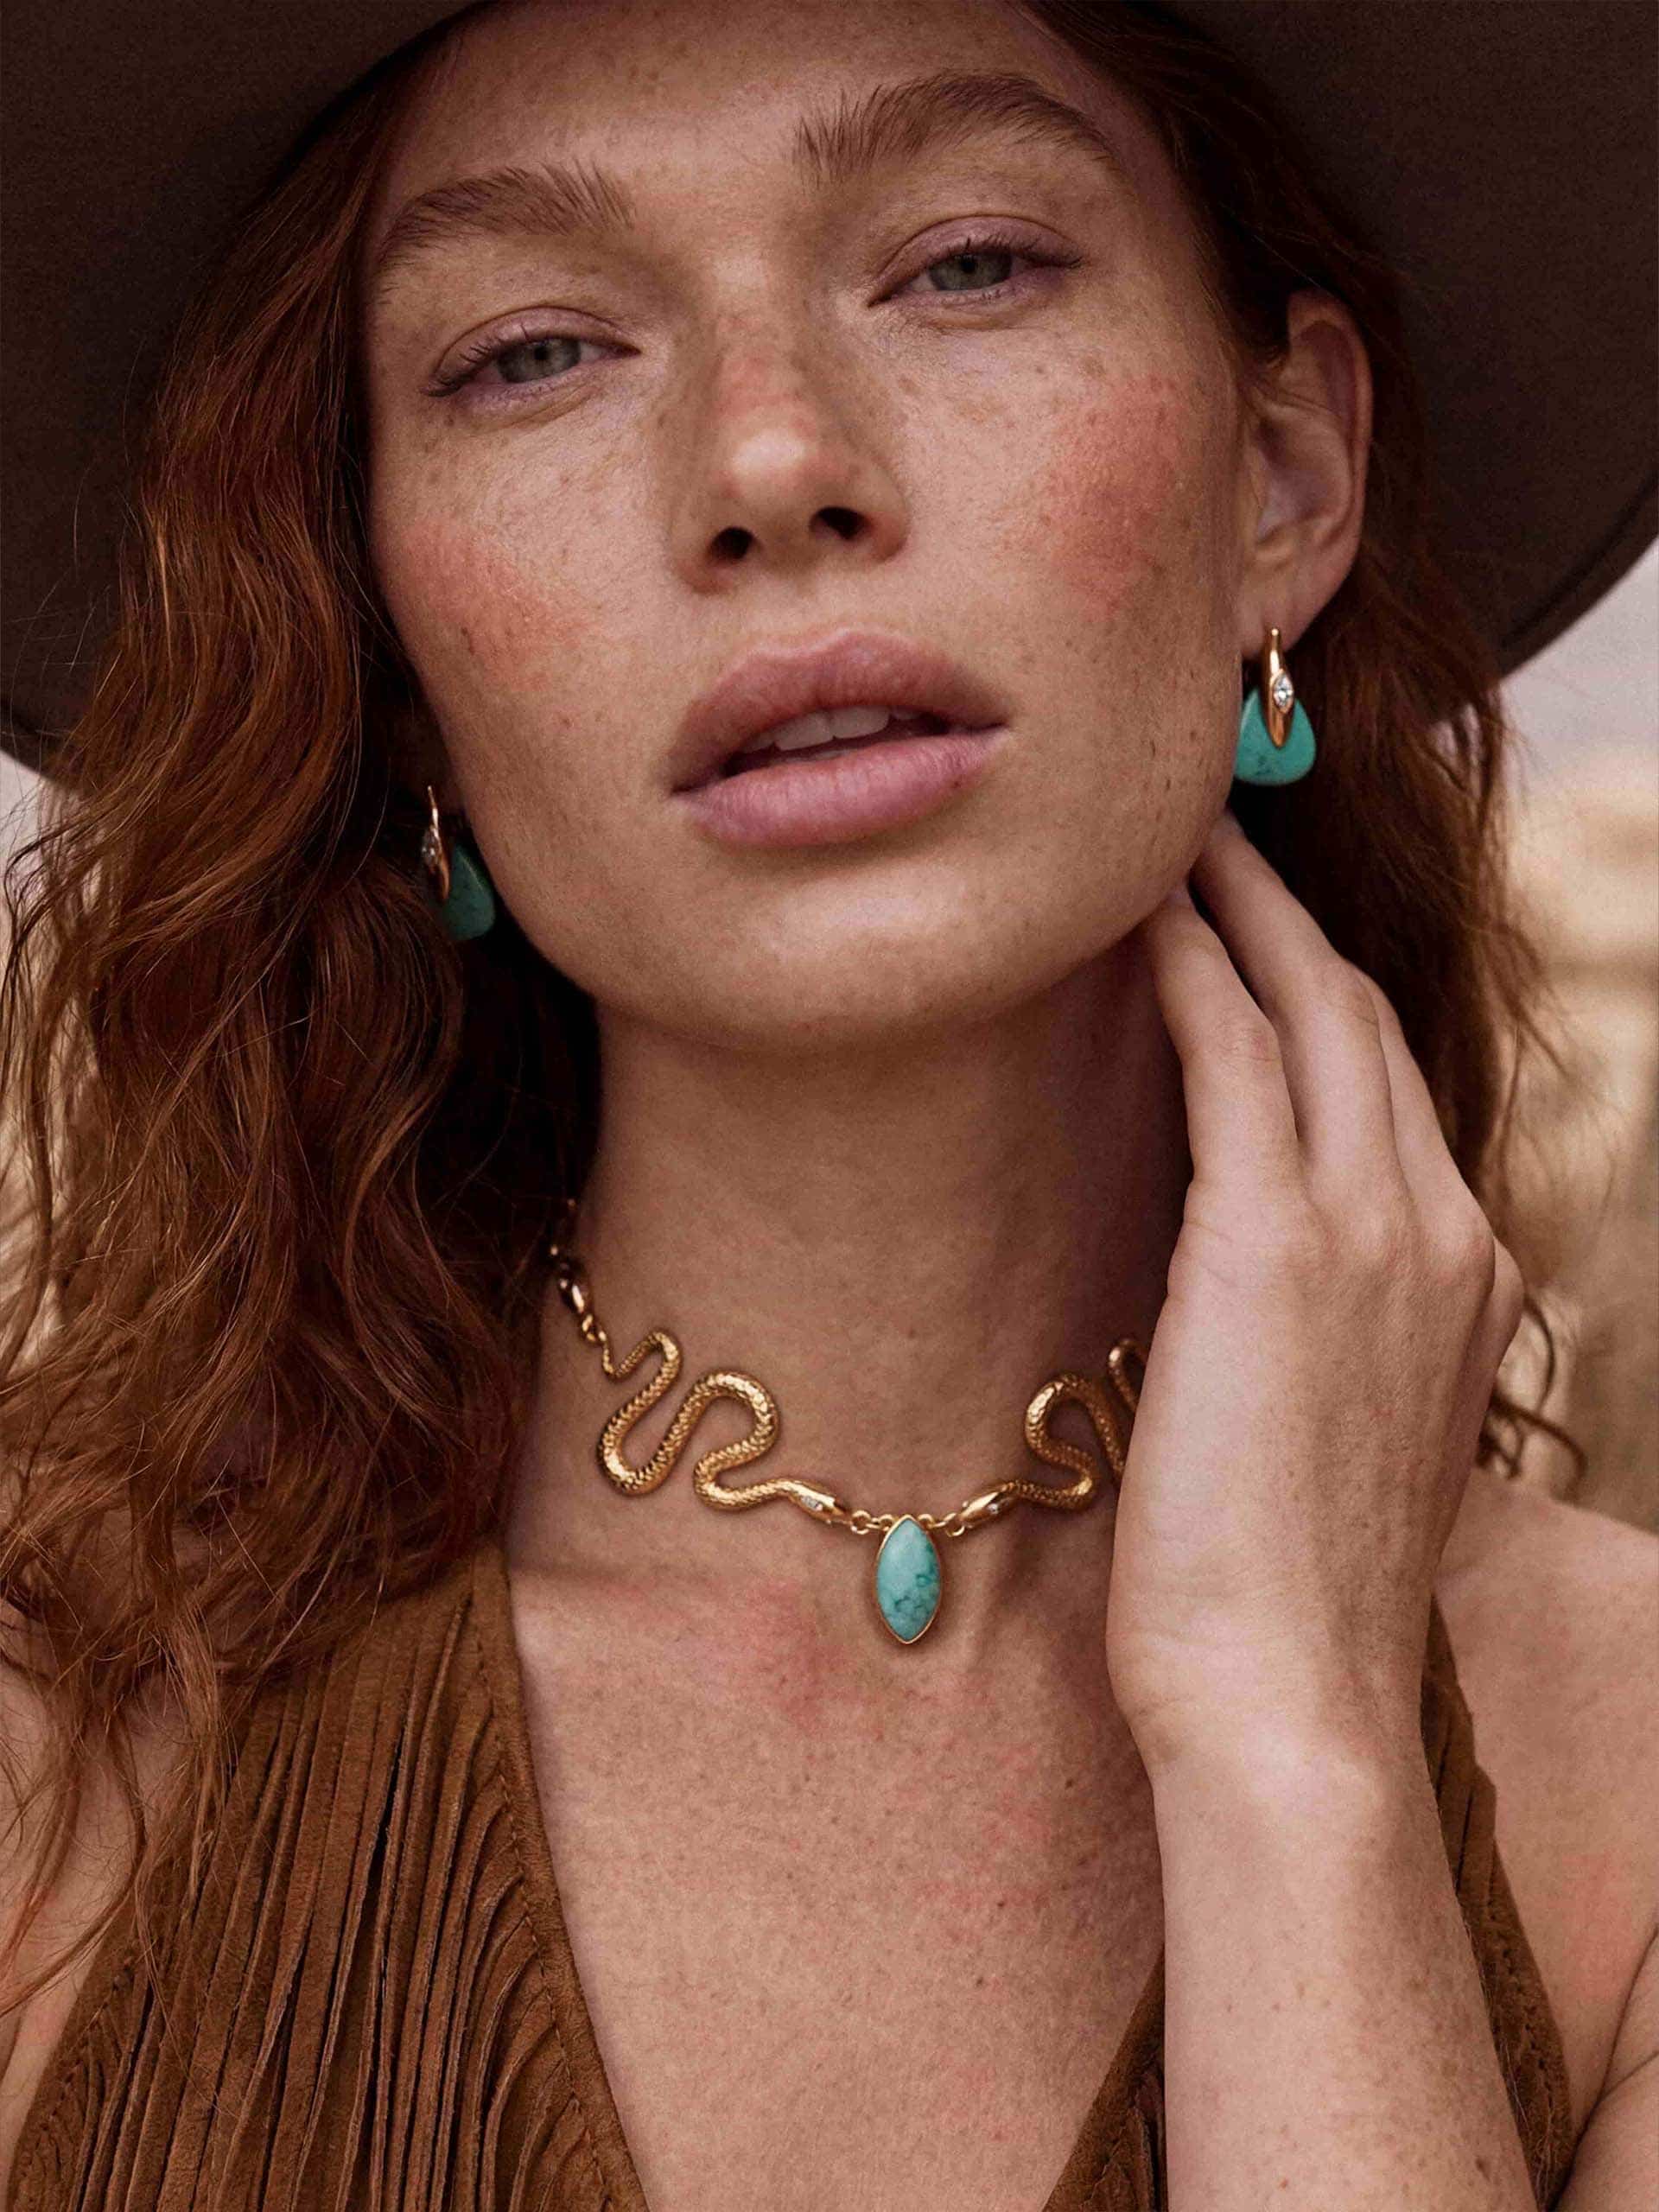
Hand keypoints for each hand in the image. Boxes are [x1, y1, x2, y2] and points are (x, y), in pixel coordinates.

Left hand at [1107, 808, 1525, 1775]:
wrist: (1289, 1703)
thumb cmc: (1280, 1595)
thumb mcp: (1330, 1435)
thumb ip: (1320, 1334)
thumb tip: (1242, 1286)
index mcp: (1469, 1280)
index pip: (1393, 1094)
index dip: (1326, 996)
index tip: (1260, 934)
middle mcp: (1445, 1232)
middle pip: (1366, 1023)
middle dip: (1290, 919)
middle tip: (1215, 841)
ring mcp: (1379, 1230)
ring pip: (1314, 1011)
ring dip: (1240, 911)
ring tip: (1170, 844)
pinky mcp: (1278, 1243)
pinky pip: (1236, 1056)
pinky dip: (1190, 972)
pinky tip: (1137, 922)